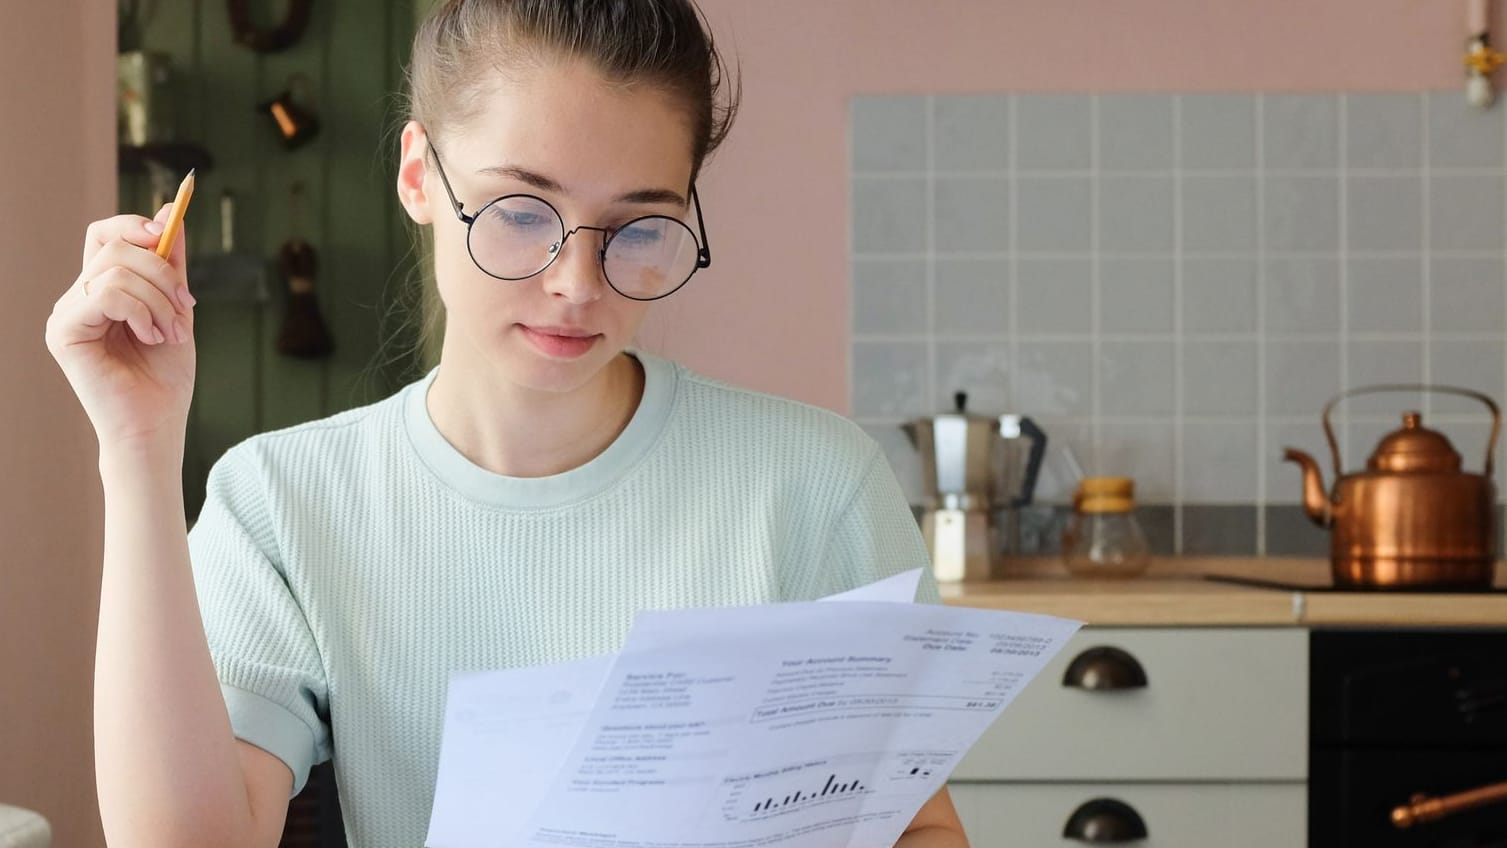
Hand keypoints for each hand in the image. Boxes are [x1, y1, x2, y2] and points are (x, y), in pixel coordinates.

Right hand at [45, 204, 197, 452]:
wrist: (157, 425)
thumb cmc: (165, 376)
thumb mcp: (177, 308)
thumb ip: (170, 264)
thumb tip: (168, 212)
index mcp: (101, 290)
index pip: (106, 235)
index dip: (136, 226)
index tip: (168, 236)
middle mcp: (77, 298)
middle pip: (115, 246)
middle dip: (162, 271)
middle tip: (186, 306)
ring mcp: (66, 314)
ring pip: (115, 270)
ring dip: (159, 299)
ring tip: (171, 333)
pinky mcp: (63, 332)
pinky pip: (106, 294)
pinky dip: (142, 311)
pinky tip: (152, 337)